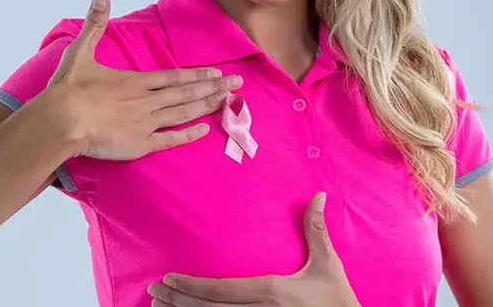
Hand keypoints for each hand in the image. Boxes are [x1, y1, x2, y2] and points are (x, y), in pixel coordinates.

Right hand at [44, 0, 242, 160]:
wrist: (62, 121)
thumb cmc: (69, 89)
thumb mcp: (80, 51)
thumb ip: (94, 24)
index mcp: (135, 81)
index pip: (173, 77)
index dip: (196, 76)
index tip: (217, 73)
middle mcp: (146, 101)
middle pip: (185, 93)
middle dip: (213, 88)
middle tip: (238, 85)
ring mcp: (145, 123)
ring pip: (182, 113)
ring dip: (206, 107)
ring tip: (228, 102)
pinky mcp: (139, 144)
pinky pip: (169, 140)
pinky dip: (187, 135)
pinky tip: (204, 131)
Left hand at [148, 192, 360, 306]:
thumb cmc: (339, 301)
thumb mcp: (328, 266)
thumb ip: (317, 231)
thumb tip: (317, 196)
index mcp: (271, 292)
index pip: (221, 290)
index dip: (191, 286)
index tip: (169, 279)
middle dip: (177, 301)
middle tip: (153, 291)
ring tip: (159, 306)